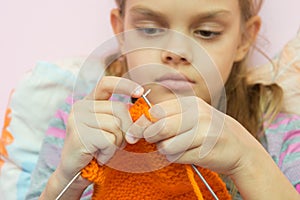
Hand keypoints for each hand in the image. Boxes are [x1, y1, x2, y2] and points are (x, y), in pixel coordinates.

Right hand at [55, 76, 143, 187]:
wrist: (75, 174)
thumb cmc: (97, 150)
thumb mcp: (111, 129)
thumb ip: (120, 116)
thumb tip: (138, 108)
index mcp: (88, 102)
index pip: (106, 84)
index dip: (125, 85)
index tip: (140, 92)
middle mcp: (80, 107)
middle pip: (119, 108)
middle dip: (126, 129)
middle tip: (116, 143)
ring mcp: (77, 119)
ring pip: (116, 125)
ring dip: (117, 143)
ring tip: (103, 150)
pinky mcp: (78, 135)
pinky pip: (109, 140)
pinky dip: (109, 152)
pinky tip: (99, 157)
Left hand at [126, 96, 262, 174]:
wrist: (240, 147)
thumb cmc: (208, 131)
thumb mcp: (191, 117)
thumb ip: (168, 117)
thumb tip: (138, 126)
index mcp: (191, 103)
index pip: (157, 111)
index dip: (142, 123)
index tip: (135, 132)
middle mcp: (198, 114)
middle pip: (159, 127)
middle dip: (150, 137)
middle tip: (153, 140)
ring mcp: (204, 132)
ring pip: (166, 145)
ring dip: (165, 150)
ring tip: (175, 148)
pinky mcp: (206, 150)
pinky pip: (178, 157)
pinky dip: (176, 158)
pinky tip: (186, 154)